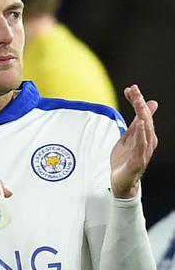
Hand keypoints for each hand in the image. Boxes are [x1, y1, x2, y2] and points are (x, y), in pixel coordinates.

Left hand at [110, 84, 157, 198]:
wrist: (122, 181)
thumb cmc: (126, 159)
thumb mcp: (128, 137)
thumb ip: (134, 122)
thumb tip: (145, 104)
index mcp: (146, 135)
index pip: (143, 114)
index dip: (138, 100)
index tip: (131, 88)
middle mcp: (148, 141)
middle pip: (146, 119)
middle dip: (140, 104)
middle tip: (134, 90)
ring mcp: (144, 151)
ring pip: (146, 130)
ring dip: (143, 115)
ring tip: (139, 103)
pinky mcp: (138, 160)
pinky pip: (141, 145)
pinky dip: (142, 134)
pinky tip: (141, 124)